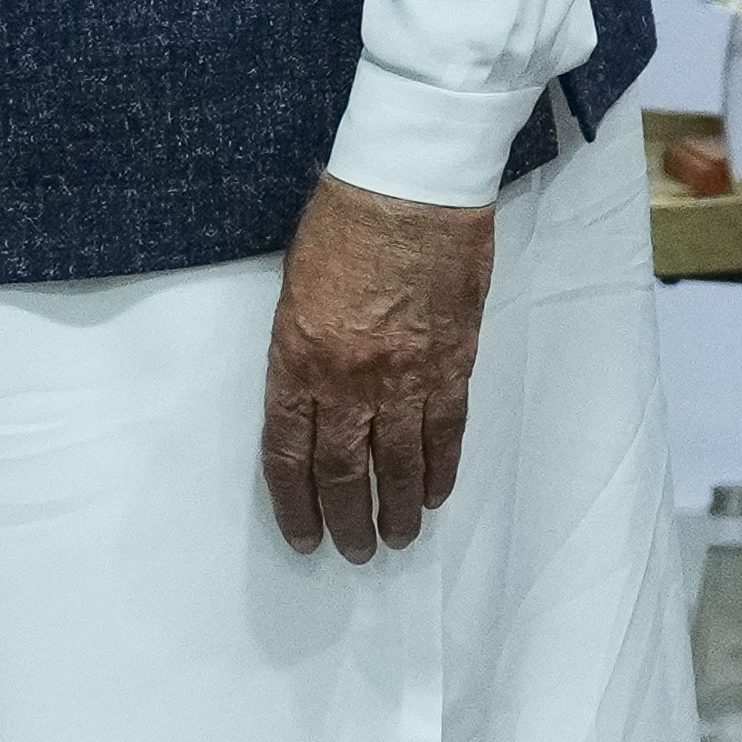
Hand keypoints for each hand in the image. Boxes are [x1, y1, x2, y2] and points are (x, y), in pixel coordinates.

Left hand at [260, 175, 497, 561]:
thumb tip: (313, 397)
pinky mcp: (452, 363)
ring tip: (399, 539)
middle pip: (345, 472)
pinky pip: (446, 432)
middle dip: (348, 521)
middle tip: (354, 553)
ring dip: (398, 511)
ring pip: (399, 464)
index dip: (296, 505)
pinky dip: (440, 470)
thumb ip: (301, 351)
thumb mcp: (297, 289)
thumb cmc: (344, 223)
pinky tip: (435, 494)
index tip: (303, 537)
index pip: (289, 454)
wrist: (412, 188)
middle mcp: (349, 381)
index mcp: (298, 360)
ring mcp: (405, 376)